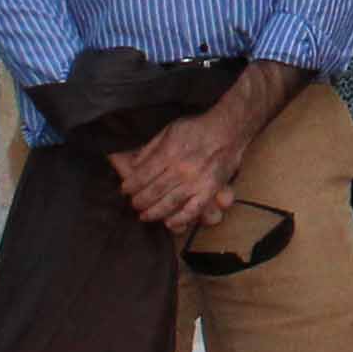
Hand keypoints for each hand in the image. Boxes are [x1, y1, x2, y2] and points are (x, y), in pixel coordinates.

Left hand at [117, 110, 251, 235]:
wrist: (228, 129)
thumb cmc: (197, 128)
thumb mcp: (169, 130)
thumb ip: (151, 148)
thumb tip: (133, 164)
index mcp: (169, 153)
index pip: (142, 175)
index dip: (130, 186)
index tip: (124, 190)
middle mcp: (180, 169)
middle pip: (153, 191)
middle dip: (139, 201)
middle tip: (133, 204)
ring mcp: (196, 181)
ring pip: (169, 203)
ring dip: (153, 212)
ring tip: (144, 216)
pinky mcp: (209, 190)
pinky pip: (193, 209)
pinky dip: (180, 219)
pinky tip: (170, 223)